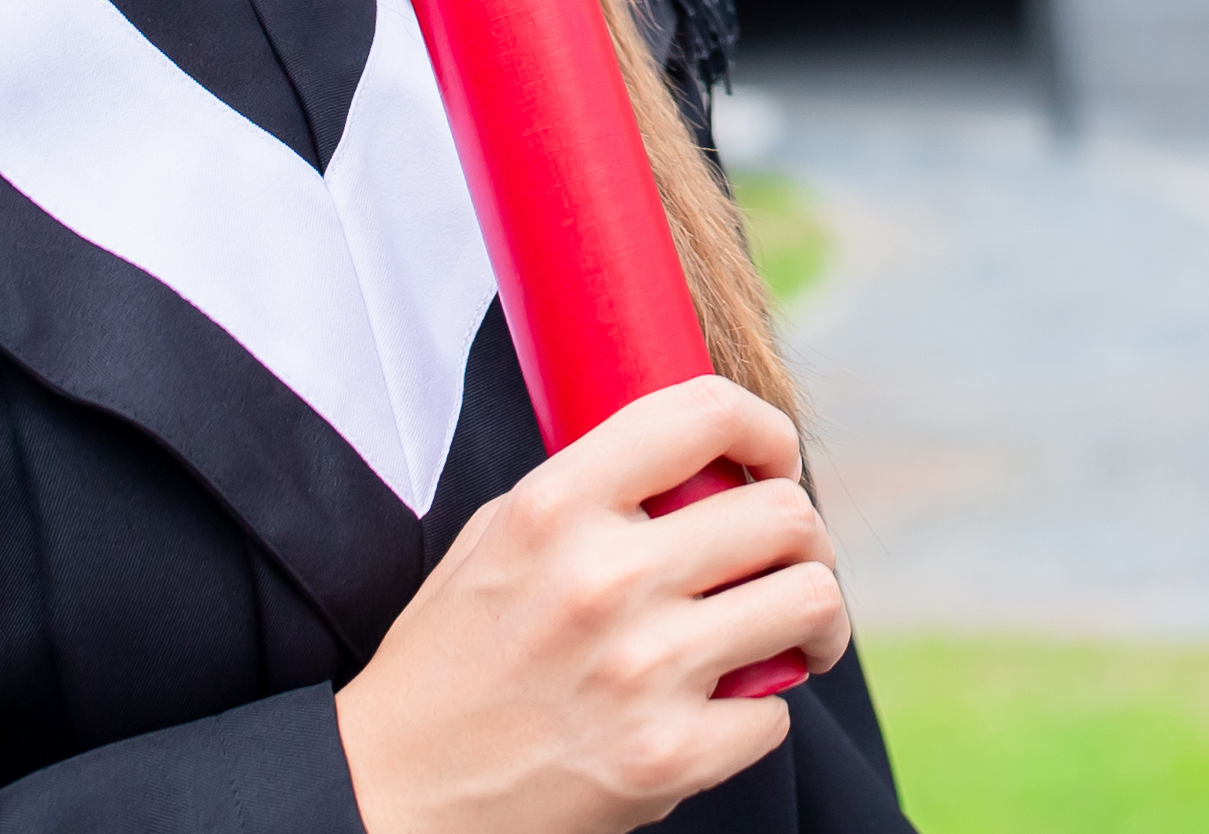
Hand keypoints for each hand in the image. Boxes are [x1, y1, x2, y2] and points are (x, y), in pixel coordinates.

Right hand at [334, 378, 849, 833]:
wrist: (393, 795)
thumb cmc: (452, 660)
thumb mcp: (498, 537)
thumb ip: (594, 491)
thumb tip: (706, 461)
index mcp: (556, 507)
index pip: (703, 413)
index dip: (765, 427)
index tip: (775, 458)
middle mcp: (604, 579)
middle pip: (784, 513)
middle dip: (804, 537)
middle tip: (789, 563)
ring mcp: (641, 672)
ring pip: (812, 601)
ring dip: (815, 618)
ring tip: (792, 633)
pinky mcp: (666, 758)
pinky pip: (777, 712)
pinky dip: (759, 715)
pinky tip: (719, 714)